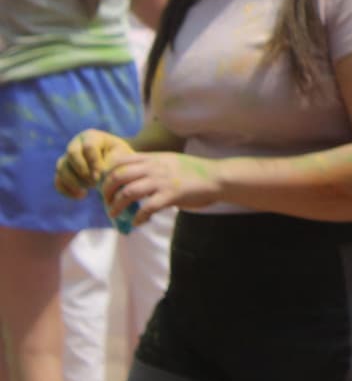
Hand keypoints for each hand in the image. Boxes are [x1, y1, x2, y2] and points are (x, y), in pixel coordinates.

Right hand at [55, 130, 132, 198]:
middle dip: (82, 170)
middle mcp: (76, 144)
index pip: (89, 147)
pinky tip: (80, 196)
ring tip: (86, 192)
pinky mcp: (63, 171)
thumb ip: (113, 162)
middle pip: (71, 154)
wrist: (116, 163)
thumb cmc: (121, 157)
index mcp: (92, 136)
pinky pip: (58, 180)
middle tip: (94, 182)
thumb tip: (100, 174)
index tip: (101, 176)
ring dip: (73, 181)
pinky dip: (66, 190)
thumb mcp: (122, 155)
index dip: (94, 163)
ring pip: (61, 167)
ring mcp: (67, 157)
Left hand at [100, 152, 223, 226]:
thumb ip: (151, 167)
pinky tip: (137, 222)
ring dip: (116, 206)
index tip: (106, 185)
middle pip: (118, 176)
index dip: (107, 173)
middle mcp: (154, 168)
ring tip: (113, 213)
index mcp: (153, 158)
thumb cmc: (194, 172)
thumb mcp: (169, 162)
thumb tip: (133, 179)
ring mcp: (162, 181)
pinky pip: (147, 208)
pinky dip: (138, 217)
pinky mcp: (171, 195)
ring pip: (128, 192)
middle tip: (107, 201)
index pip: (120, 161)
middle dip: (107, 191)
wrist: (217, 177)